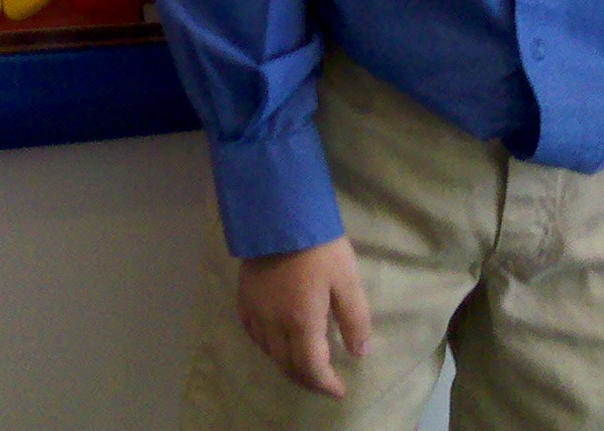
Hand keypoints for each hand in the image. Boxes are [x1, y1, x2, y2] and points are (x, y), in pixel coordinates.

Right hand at [236, 237, 372, 396]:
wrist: (280, 213)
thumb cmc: (319, 246)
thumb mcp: (347, 280)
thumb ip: (355, 319)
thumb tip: (359, 352)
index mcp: (302, 321)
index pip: (312, 368)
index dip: (326, 384)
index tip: (339, 389)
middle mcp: (274, 323)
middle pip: (288, 366)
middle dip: (308, 380)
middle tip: (324, 381)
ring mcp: (256, 310)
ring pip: (269, 353)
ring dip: (288, 365)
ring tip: (304, 365)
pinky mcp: (244, 297)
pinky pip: (253, 334)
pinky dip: (267, 347)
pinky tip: (277, 342)